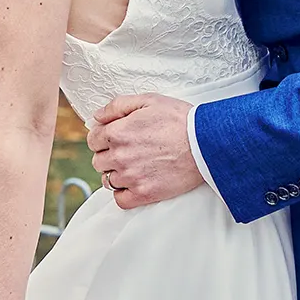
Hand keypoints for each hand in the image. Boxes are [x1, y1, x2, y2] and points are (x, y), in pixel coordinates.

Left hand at [87, 94, 202, 209]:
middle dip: (109, 155)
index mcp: (117, 132)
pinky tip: (135, 183)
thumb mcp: (149, 100)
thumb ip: (117, 106)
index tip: (115, 138)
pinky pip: (120, 199)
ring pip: (108, 180)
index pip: (93, 139)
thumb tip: (96, 117)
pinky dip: (124, 193)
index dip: (103, 137)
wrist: (206, 143)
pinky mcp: (144, 194)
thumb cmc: (180, 119)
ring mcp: (131, 177)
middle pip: (98, 161)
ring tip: (135, 166)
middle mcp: (119, 156)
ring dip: (117, 173)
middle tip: (128, 150)